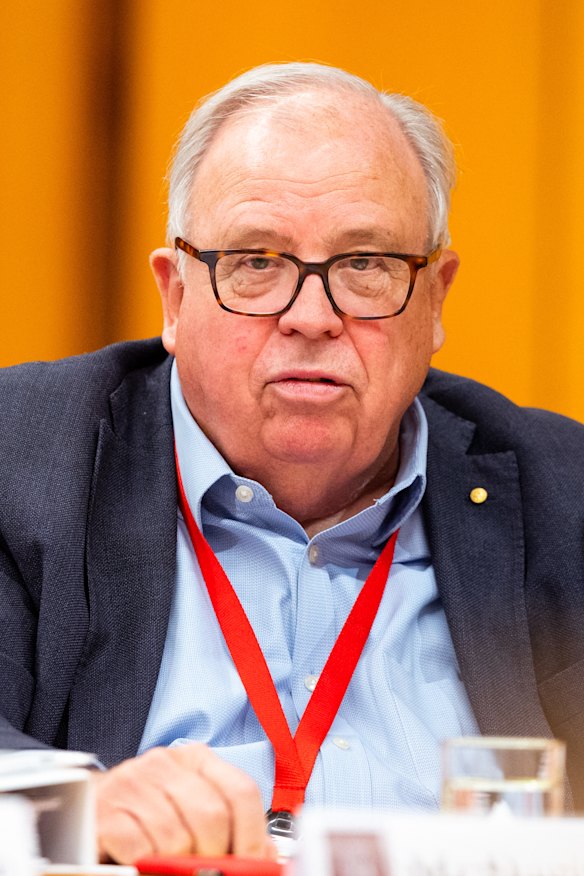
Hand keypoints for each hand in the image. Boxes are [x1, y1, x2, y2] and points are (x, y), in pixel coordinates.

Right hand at [91, 743, 275, 864]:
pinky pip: (140, 846)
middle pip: (211, 814)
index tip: (253, 864)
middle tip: (204, 871)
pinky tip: (144, 862)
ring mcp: (132, 782)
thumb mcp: (192, 810)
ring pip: (176, 835)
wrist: (90, 808)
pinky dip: (147, 864)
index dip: (253, 835)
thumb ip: (230, 826)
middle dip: (214, 856)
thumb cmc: (148, 813)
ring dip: (177, 863)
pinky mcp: (105, 810)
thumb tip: (267, 858)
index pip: (241, 790)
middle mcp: (165, 763)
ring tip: (169, 865)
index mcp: (195, 759)